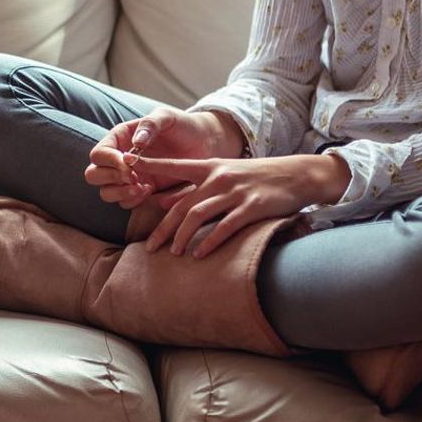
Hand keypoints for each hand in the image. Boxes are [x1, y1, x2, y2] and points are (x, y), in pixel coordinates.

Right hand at [83, 106, 229, 208]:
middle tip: (133, 179)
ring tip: (143, 188)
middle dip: (110, 179)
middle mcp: (118, 158)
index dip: (109, 162)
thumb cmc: (183, 126)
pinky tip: (149, 191)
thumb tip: (137, 142)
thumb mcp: (167, 117)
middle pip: (94, 175)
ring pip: (106, 192)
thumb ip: (151, 124)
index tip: (128, 166)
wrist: (204, 144)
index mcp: (119, 138)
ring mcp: (128, 176)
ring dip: (120, 193)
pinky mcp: (140, 191)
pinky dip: (132, 201)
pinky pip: (124, 202)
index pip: (99, 154)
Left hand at [130, 155, 339, 257]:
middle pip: (182, 204)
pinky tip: (200, 254)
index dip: (148, 168)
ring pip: (199, 215)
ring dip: (183, 236)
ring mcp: (235, 192)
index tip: (124, 167)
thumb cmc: (256, 177)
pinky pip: (225, 226)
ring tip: (174, 254)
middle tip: (149, 248)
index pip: (172, 168)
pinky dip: (210, 241)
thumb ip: (193, 187)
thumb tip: (161, 201)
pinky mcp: (252, 206)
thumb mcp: (223, 175)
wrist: (296, 175)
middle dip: (163, 227)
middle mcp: (218, 178)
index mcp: (209, 167)